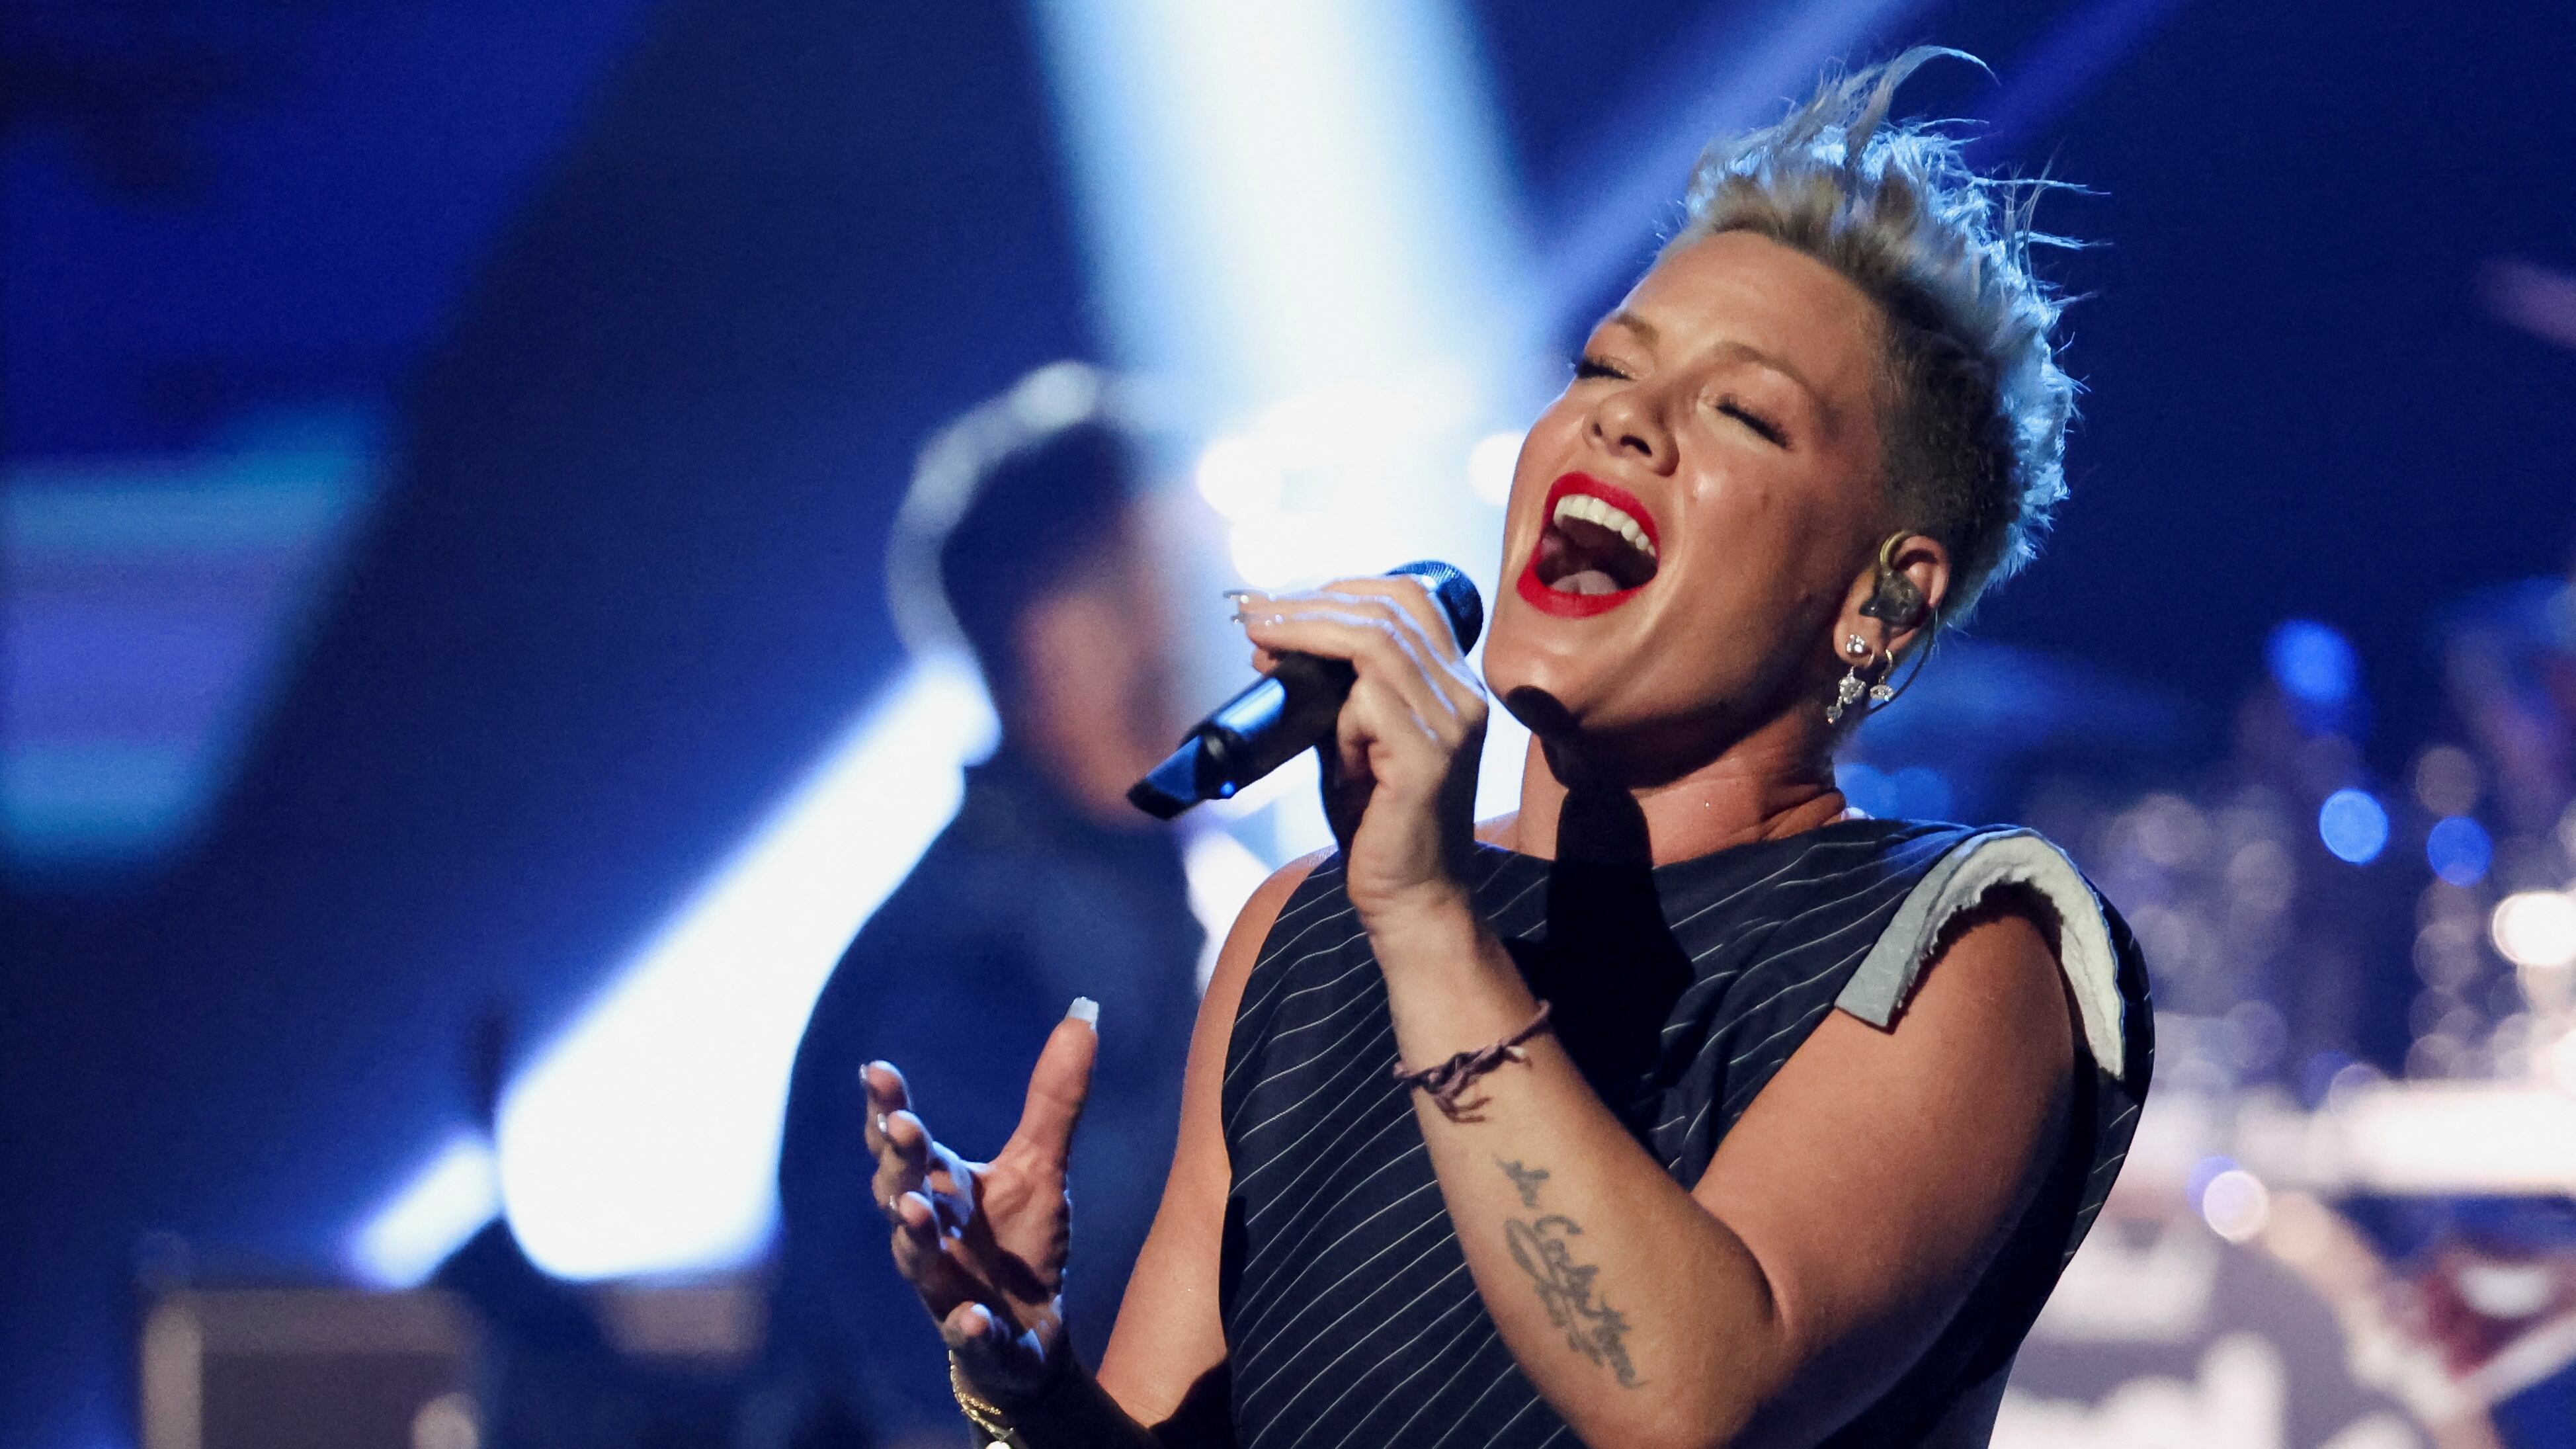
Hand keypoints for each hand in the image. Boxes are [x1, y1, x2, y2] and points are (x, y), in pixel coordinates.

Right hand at [863, 1004, 1097, 1401]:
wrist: (1032, 1338)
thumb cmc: (1018, 1245)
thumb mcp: (1040, 1167)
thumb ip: (1053, 1099)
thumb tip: (1083, 1012)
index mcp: (943, 1190)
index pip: (908, 1145)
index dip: (889, 1110)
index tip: (875, 1071)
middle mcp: (933, 1237)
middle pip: (901, 1194)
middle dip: (899, 1162)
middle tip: (901, 1128)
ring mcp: (948, 1291)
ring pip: (918, 1263)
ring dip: (912, 1236)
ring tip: (913, 1209)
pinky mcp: (980, 1341)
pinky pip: (968, 1337)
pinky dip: (968, 1329)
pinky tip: (974, 1317)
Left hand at [1237, 576, 1487, 924]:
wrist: (1414, 899)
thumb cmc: (1380, 824)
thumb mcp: (1355, 742)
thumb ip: (1333, 693)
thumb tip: (1276, 646)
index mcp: (1453, 684)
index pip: (1410, 598)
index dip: (1343, 587)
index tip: (1284, 599)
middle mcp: (1463, 695)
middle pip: (1389, 609)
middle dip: (1311, 602)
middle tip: (1256, 611)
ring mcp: (1451, 724)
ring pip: (1374, 642)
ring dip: (1306, 633)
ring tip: (1259, 637)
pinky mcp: (1427, 757)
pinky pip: (1368, 701)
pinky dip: (1334, 709)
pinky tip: (1324, 740)